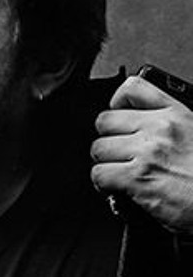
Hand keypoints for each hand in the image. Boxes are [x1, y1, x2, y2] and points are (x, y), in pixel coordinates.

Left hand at [91, 75, 192, 234]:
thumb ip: (172, 127)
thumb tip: (141, 128)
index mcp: (177, 114)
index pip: (133, 88)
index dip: (118, 101)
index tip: (119, 114)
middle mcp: (160, 128)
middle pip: (105, 121)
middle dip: (108, 138)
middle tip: (119, 153)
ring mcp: (148, 152)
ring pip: (99, 148)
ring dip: (105, 163)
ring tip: (118, 172)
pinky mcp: (138, 178)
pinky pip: (100, 174)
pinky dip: (103, 184)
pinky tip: (117, 188)